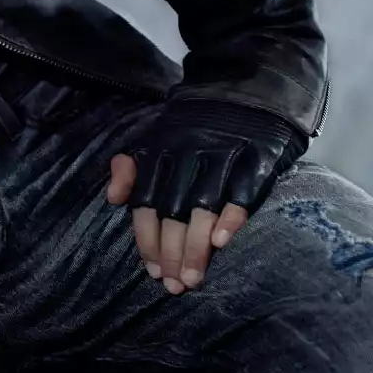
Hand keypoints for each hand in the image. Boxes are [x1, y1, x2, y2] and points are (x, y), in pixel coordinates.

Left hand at [106, 98, 306, 294]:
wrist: (248, 86)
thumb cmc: (197, 125)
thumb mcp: (159, 139)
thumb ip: (134, 169)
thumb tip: (113, 199)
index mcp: (163, 149)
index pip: (148, 200)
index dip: (147, 236)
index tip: (151, 269)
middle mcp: (190, 152)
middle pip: (174, 209)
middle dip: (171, 250)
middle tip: (172, 285)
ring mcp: (224, 153)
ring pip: (204, 205)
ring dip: (196, 246)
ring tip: (192, 278)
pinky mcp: (258, 156)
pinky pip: (244, 190)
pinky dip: (231, 216)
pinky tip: (221, 242)